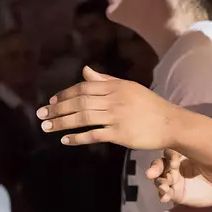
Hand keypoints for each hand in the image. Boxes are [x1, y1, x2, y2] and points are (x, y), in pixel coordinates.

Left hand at [37, 66, 182, 149]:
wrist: (170, 122)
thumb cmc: (148, 105)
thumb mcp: (128, 88)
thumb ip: (105, 80)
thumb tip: (85, 71)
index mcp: (115, 86)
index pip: (84, 87)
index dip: (65, 94)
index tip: (51, 101)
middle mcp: (114, 99)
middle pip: (80, 101)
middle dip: (57, 108)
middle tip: (41, 114)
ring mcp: (116, 116)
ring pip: (83, 117)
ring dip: (62, 122)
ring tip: (46, 126)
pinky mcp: (120, 134)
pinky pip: (94, 135)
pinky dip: (77, 137)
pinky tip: (65, 139)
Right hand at [149, 148, 211, 206]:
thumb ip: (201, 148)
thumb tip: (191, 137)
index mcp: (182, 153)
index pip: (169, 152)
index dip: (168, 157)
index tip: (174, 163)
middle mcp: (175, 165)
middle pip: (159, 165)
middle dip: (155, 169)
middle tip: (151, 174)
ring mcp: (175, 180)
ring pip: (160, 179)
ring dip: (159, 182)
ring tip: (163, 187)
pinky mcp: (177, 194)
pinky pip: (166, 193)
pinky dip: (163, 194)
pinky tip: (164, 197)